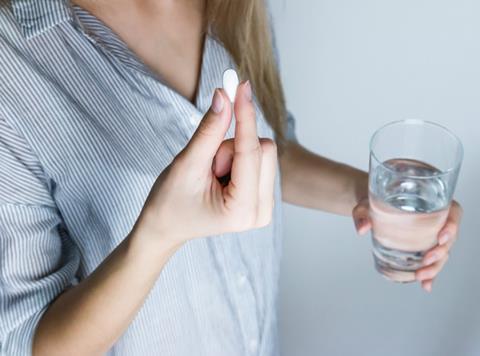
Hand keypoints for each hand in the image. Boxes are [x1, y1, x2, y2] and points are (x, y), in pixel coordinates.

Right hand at [136, 81, 276, 247]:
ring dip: (233, 153)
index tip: (241, 85)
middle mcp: (262, 212)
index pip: (250, 151)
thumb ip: (209, 130)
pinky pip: (259, 159)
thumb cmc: (170, 202)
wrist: (166, 227)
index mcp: (242, 210)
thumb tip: (224, 95)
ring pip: (262, 152)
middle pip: (264, 149)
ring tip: (211, 174)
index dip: (245, 115)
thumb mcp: (187, 164)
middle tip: (208, 164)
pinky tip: (221, 176)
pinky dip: (238, 158)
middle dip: (232, 146)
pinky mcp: (263, 197)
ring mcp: (265, 206)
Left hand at [352, 198, 462, 291]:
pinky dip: (430, 275)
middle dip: (440, 252)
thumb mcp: (366, 205)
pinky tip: (426, 285)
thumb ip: (362, 214)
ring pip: (442, 253)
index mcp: (430, 203)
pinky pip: (431, 262)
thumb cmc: (374, 202)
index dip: (452, 226)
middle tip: (426, 261)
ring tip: (421, 276)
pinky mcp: (422, 247)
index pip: (452, 212)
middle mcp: (435, 220)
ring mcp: (430, 235)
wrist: (371, 209)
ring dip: (435, 267)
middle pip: (448, 238)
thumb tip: (362, 228)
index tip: (441, 237)